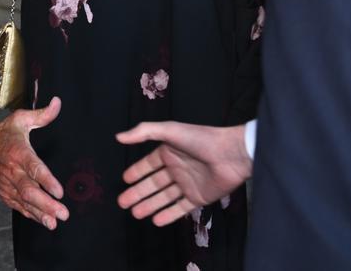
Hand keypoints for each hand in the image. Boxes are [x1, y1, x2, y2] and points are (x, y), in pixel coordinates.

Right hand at [0, 97, 67, 229]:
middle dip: (46, 204)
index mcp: (18, 152)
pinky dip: (31, 215)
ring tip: (54, 222)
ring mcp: (7, 184)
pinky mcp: (4, 193)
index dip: (46, 180)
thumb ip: (42, 115)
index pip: (34, 168)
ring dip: (40, 213)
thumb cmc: (2, 134)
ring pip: (24, 202)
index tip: (59, 191)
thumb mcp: (20, 120)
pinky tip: (44, 221)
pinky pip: (18, 206)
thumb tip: (58, 103)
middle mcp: (12, 171)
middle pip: (29, 191)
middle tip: (63, 212)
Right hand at [116, 122, 251, 225]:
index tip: (124, 180)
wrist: (232, 154)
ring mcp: (187, 184)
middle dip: (137, 193)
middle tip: (122, 202)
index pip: (148, 165)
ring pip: (164, 197)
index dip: (136, 172)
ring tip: (135, 213)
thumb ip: (144, 132)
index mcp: (169, 152)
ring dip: (149, 205)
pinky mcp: (199, 197)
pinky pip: (181, 208)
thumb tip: (118, 137)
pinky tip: (156, 221)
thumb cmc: (201, 139)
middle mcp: (176, 169)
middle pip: (153, 184)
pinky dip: (169, 215)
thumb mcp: (169, 130)